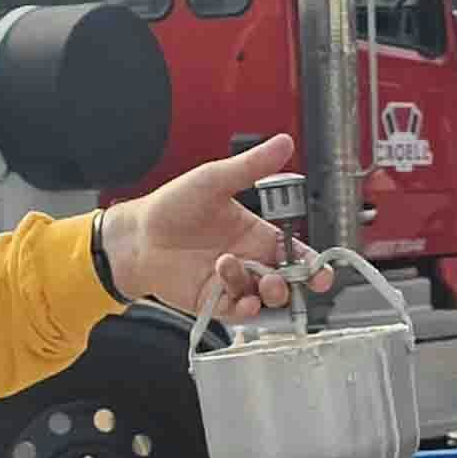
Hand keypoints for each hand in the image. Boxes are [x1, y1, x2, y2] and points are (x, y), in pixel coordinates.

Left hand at [102, 137, 315, 316]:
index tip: (320, 274)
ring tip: (237, 272)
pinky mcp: (214, 302)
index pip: (296, 254)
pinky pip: (239, 313)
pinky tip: (243, 301)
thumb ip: (252, 167)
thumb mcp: (214, 180)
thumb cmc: (172, 207)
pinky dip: (246, 310)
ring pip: (265, 300)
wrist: (136, 236)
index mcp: (256, 234)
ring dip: (264, 294)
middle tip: (279, 280)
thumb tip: (283, 143)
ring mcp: (232, 283)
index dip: (313, 267)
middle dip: (291, 286)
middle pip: (287, 283)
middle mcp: (249, 261)